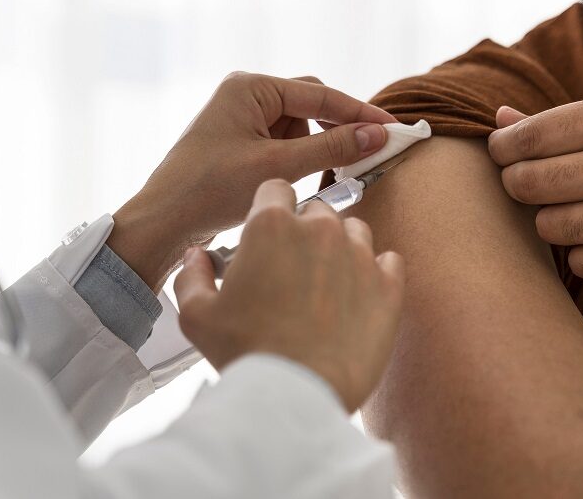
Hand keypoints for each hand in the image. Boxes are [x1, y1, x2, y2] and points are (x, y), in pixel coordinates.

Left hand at [108, 72, 395, 290]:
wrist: (162, 223)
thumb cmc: (209, 190)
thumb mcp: (278, 168)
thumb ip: (331, 148)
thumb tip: (378, 134)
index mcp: (250, 88)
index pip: (320, 94)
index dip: (360, 112)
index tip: (394, 128)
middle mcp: (246, 95)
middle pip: (311, 106)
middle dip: (335, 132)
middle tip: (367, 155)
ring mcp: (242, 118)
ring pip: (300, 129)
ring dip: (313, 152)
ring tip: (311, 179)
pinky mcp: (241, 142)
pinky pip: (284, 144)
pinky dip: (297, 162)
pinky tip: (294, 183)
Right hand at [173, 179, 405, 411]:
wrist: (297, 394)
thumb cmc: (245, 353)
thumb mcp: (197, 315)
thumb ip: (193, 275)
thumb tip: (197, 256)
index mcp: (272, 225)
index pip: (276, 189)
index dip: (270, 208)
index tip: (268, 232)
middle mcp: (320, 229)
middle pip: (317, 209)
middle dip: (305, 230)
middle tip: (294, 267)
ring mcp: (360, 254)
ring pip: (355, 230)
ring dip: (341, 246)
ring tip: (328, 281)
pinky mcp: (389, 285)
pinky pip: (389, 260)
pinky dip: (376, 272)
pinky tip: (360, 294)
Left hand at [488, 94, 582, 285]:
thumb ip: (565, 122)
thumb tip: (499, 119)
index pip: (529, 137)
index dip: (503, 148)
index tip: (504, 155)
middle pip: (527, 184)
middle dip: (519, 186)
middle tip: (533, 186)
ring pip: (549, 226)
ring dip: (556, 222)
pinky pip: (580, 263)